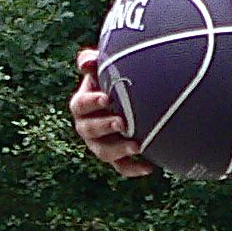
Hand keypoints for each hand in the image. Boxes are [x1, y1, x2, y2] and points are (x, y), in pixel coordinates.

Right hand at [69, 46, 153, 176]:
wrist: (133, 100)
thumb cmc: (115, 80)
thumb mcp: (103, 68)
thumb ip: (93, 61)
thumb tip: (87, 62)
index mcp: (82, 105)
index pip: (81, 105)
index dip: (91, 102)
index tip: (107, 98)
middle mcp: (87, 127)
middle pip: (90, 130)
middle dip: (105, 127)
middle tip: (122, 122)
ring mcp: (101, 144)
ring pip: (104, 152)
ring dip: (119, 150)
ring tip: (137, 146)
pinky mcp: (116, 158)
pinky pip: (122, 167)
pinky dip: (134, 169)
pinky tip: (150, 167)